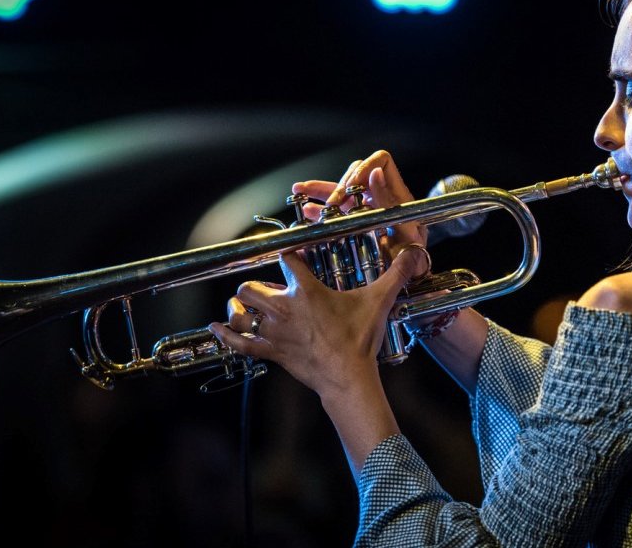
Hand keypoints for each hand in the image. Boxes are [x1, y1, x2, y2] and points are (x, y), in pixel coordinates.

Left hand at [208, 243, 431, 396]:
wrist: (347, 377)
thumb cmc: (360, 339)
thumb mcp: (379, 301)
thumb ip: (395, 274)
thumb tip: (415, 255)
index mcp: (307, 290)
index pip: (288, 259)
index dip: (290, 253)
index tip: (294, 253)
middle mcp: (284, 307)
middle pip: (251, 286)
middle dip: (256, 285)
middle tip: (270, 289)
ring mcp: (274, 331)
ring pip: (240, 311)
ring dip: (238, 308)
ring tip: (243, 307)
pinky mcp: (270, 351)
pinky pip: (239, 342)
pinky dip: (225, 335)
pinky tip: (216, 327)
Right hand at [291, 150, 426, 255]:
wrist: (410, 278)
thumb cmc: (415, 257)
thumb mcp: (407, 231)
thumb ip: (390, 202)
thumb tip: (376, 172)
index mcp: (396, 193)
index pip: (382, 162)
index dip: (365, 168)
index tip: (353, 186)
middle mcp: (379, 197)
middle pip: (356, 174)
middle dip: (339, 186)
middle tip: (332, 204)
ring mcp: (365, 208)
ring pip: (340, 190)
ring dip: (319, 189)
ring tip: (299, 190)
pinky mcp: (354, 223)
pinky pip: (334, 211)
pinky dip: (319, 209)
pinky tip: (306, 211)